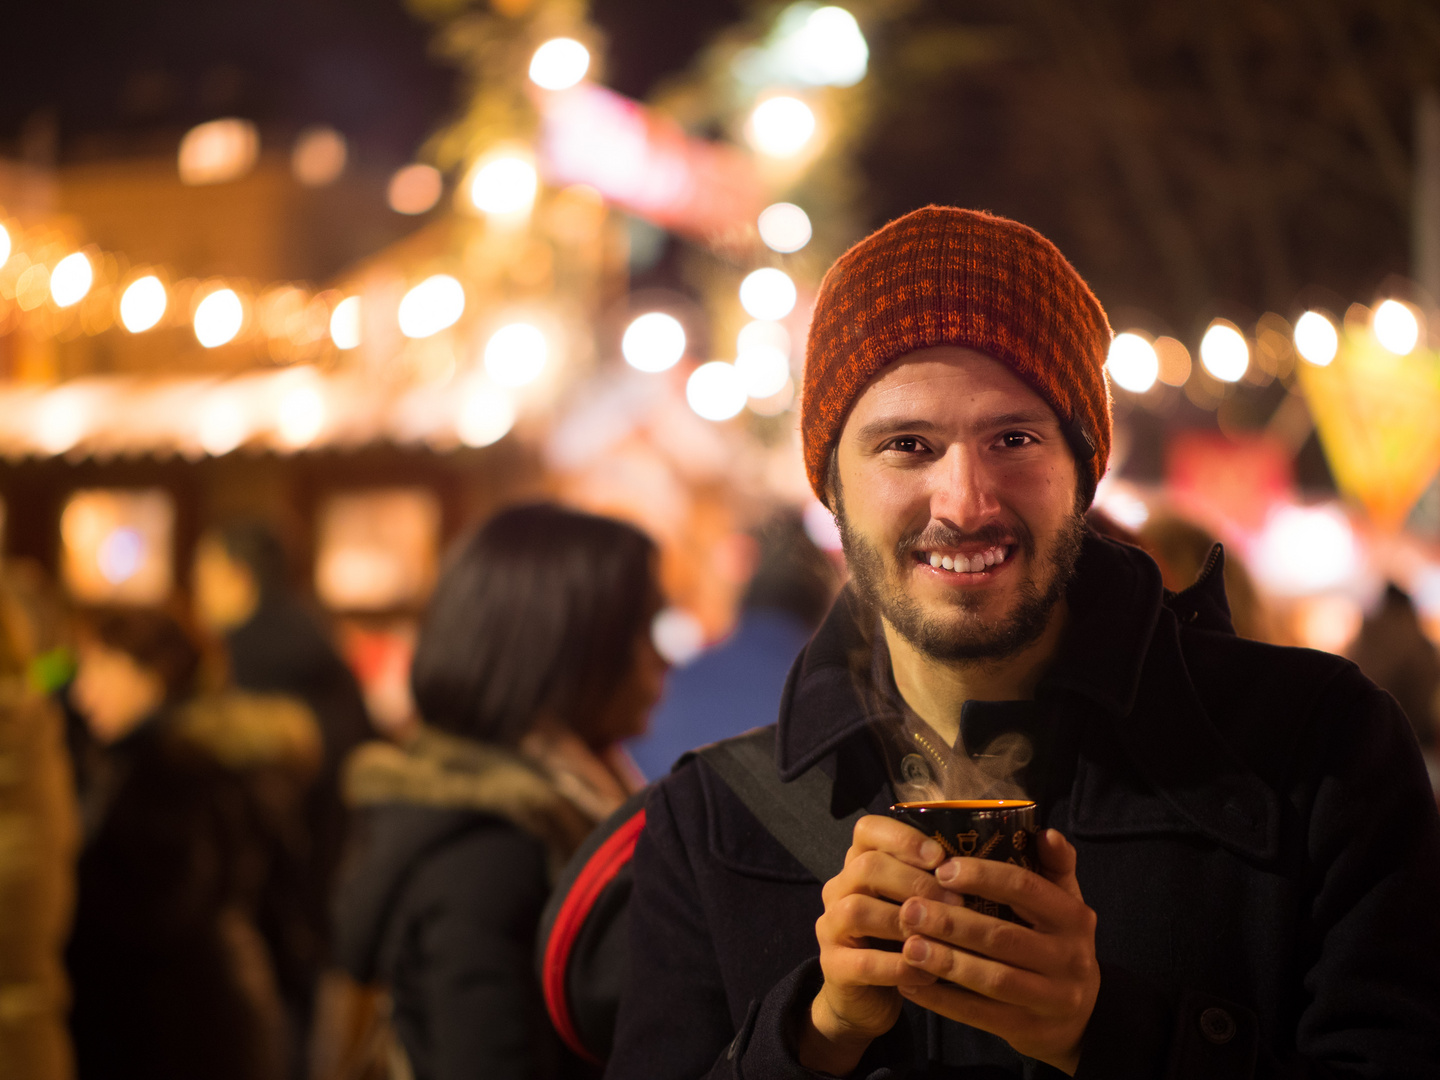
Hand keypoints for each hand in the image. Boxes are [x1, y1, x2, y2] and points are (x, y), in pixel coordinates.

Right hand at [797, 814, 963, 1074]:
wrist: (867, 997)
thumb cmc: (901, 941)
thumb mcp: (915, 905)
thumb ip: (932, 882)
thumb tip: (978, 866)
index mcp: (858, 864)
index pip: (868, 830)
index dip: (904, 839)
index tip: (940, 857)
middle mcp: (838, 889)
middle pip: (866, 867)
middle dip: (916, 882)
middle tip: (957, 903)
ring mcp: (830, 927)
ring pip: (858, 910)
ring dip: (906, 922)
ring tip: (943, 937)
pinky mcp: (832, 966)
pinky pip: (865, 962)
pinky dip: (902, 967)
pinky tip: (930, 973)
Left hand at [895, 829, 1099, 1075]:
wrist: (1081, 1018)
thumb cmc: (1058, 944)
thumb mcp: (1066, 905)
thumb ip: (1055, 867)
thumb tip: (1045, 832)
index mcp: (1074, 917)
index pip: (1025, 888)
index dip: (983, 876)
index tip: (942, 869)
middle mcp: (1069, 958)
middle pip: (1002, 936)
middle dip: (952, 922)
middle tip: (909, 908)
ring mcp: (1052, 998)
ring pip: (992, 979)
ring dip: (945, 962)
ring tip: (907, 945)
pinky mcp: (1029, 1030)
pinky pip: (980, 1015)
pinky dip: (943, 1000)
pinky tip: (910, 982)